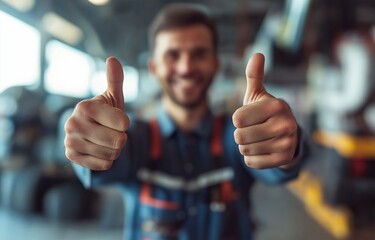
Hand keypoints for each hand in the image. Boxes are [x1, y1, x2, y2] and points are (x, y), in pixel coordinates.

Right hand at [64, 57, 129, 170]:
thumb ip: (115, 79)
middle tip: (111, 132)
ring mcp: (70, 141)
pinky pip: (103, 165)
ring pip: (112, 154)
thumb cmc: (105, 112)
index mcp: (85, 107)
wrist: (88, 132)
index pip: (123, 124)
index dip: (125, 124)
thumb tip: (112, 59)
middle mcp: (73, 123)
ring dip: (114, 150)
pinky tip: (98, 150)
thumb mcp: (113, 97)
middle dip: (121, 139)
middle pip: (118, 141)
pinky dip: (106, 160)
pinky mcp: (71, 157)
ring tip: (104, 140)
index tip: (117, 120)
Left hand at [232, 53, 297, 168]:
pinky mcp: (283, 159)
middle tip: (253, 130)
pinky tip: (263, 150)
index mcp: (276, 105)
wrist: (287, 135)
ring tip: (258, 139)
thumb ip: (254, 76)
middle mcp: (285, 124)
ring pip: (244, 150)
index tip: (249, 117)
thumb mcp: (258, 94)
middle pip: (239, 136)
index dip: (238, 119)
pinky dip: (252, 158)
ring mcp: (286, 143)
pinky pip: (251, 163)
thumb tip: (257, 54)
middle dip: (240, 134)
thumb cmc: (265, 112)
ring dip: (246, 146)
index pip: (237, 119)